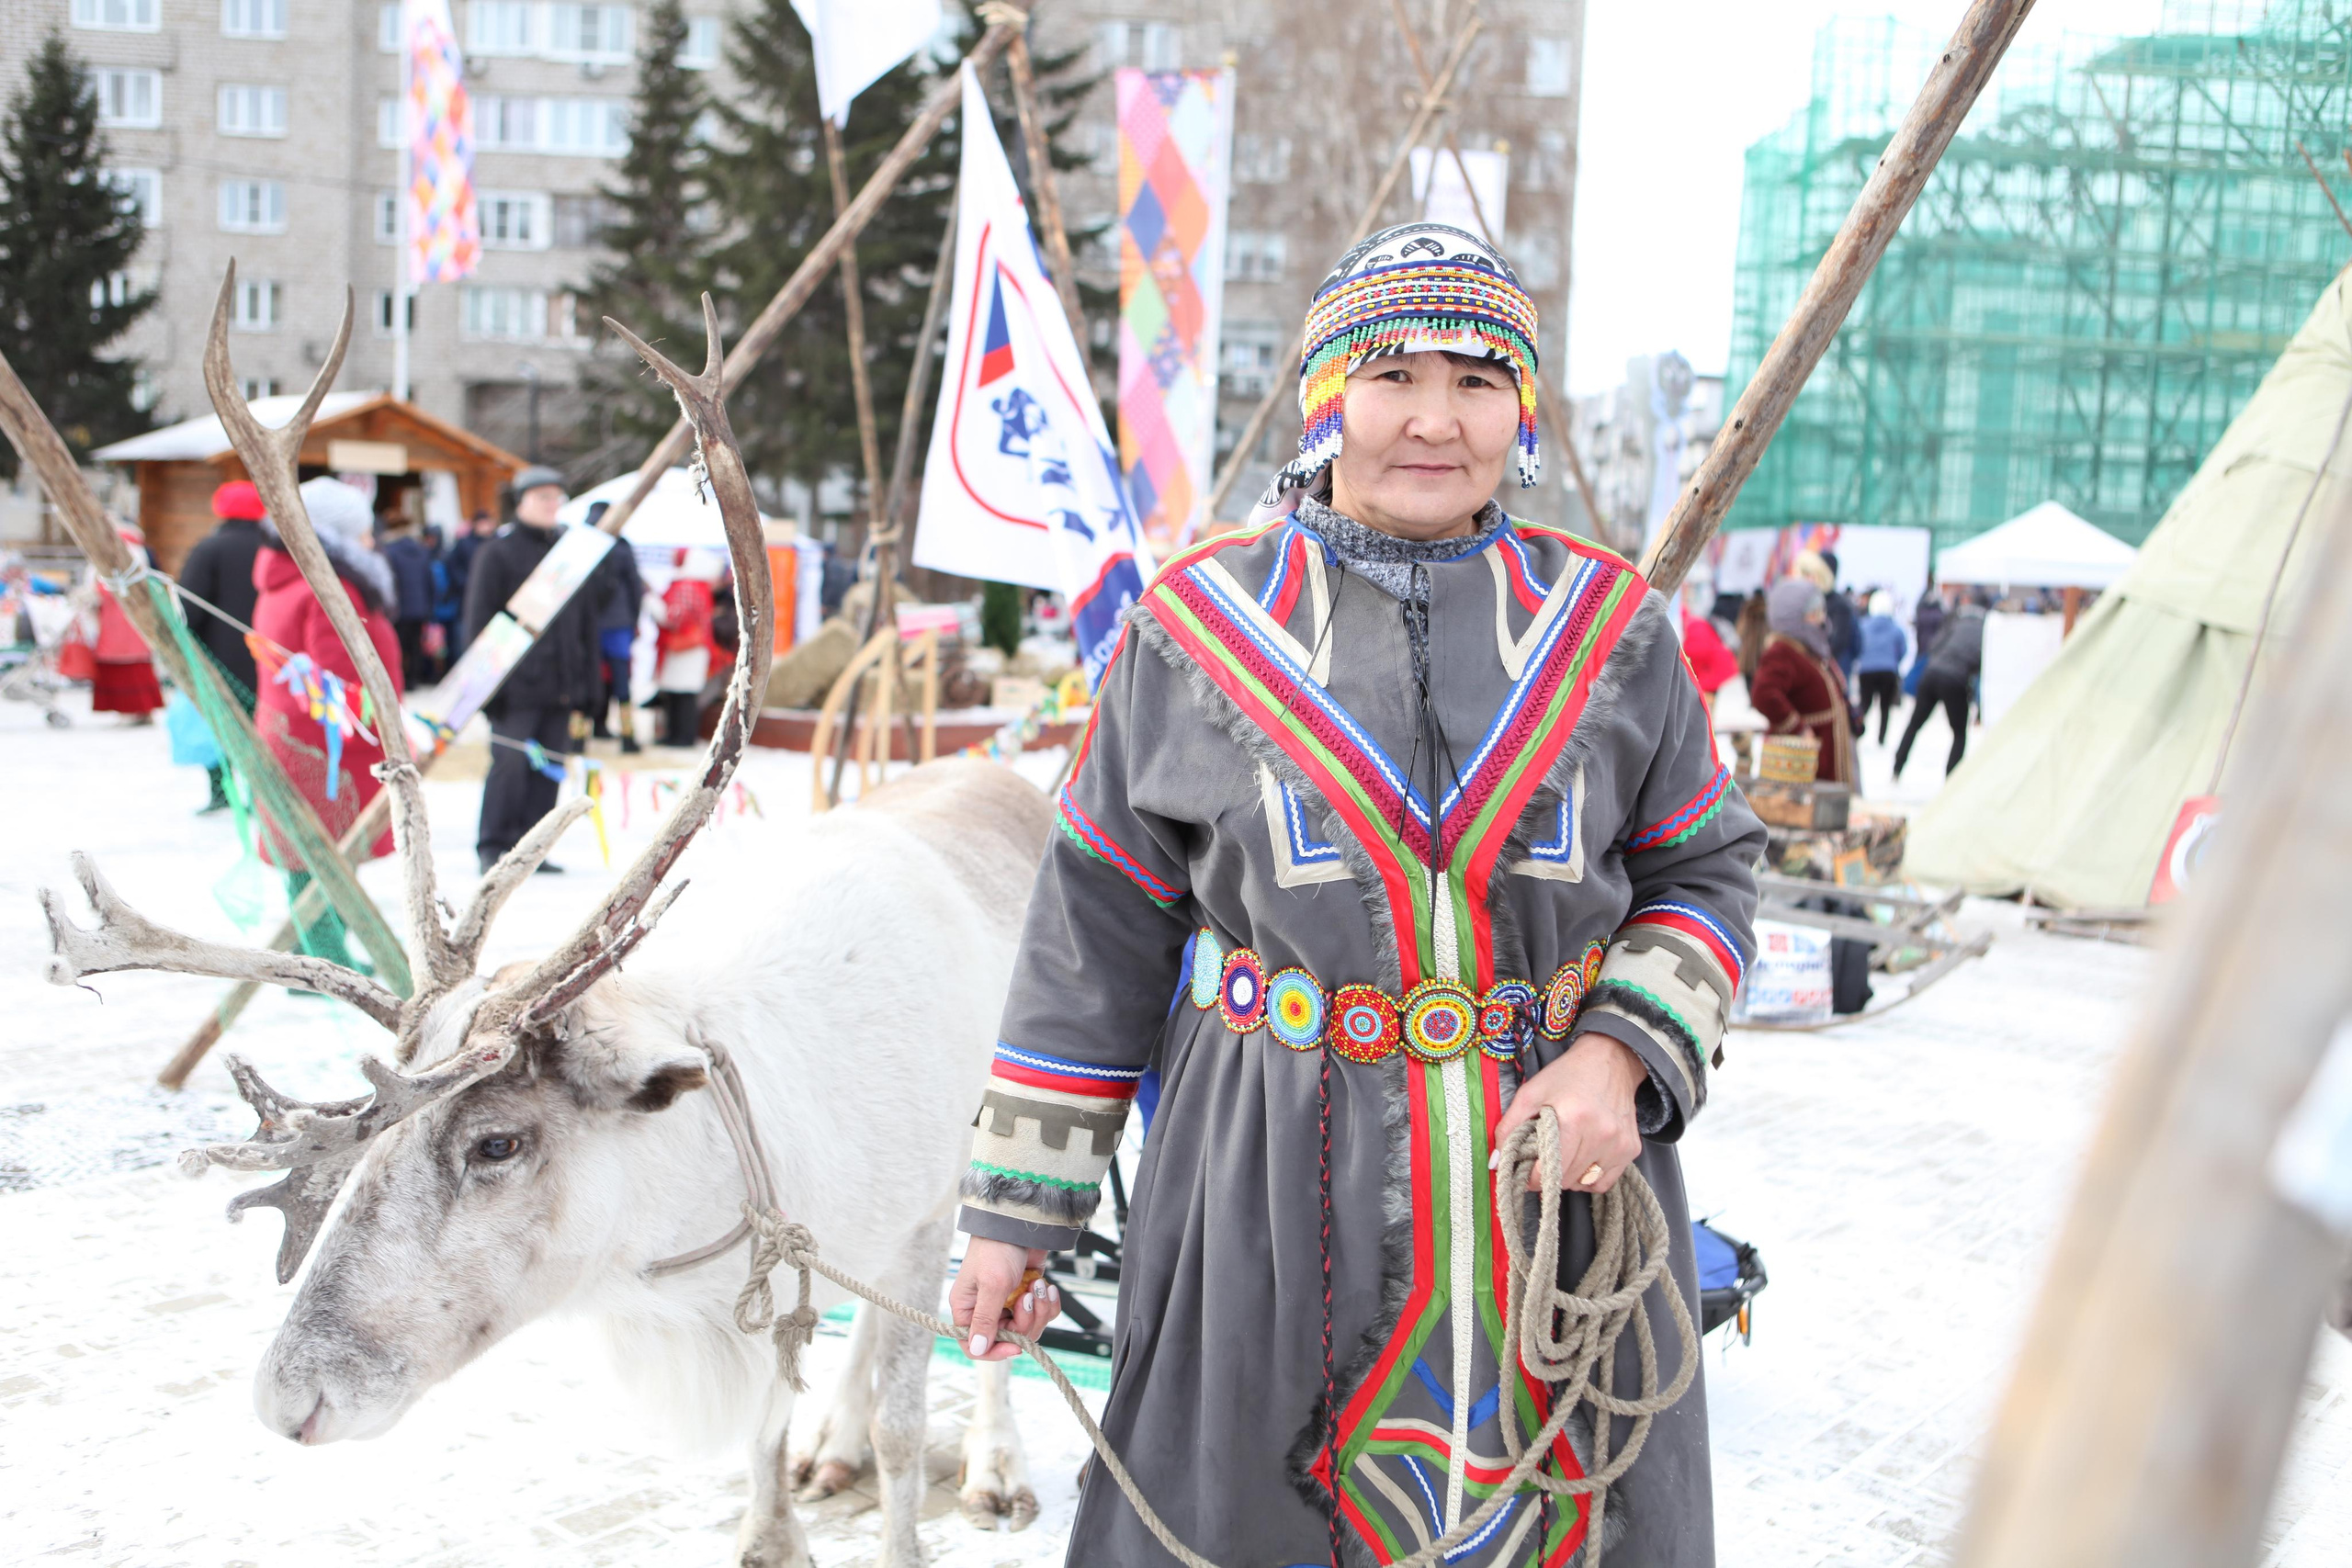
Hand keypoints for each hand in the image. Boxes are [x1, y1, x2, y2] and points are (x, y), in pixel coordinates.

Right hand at [948, 1237, 1055, 1362]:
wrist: (1021, 1223)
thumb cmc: (997, 1248)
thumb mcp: (992, 1285)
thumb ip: (985, 1320)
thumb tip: (977, 1349)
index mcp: (968, 1308)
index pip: (975, 1345)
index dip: (996, 1351)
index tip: (1015, 1346)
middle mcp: (987, 1309)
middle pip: (1008, 1338)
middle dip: (1025, 1322)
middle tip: (1028, 1299)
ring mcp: (1009, 1302)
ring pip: (1029, 1327)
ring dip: (1039, 1310)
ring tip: (1037, 1287)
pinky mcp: (1028, 1294)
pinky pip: (1042, 1313)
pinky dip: (1047, 1302)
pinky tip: (1045, 1286)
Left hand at [1494, 1032, 1645, 1194]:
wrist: (1611, 1060)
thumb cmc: (1567, 1075)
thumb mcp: (1531, 1093)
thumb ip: (1509, 1128)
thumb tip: (1495, 1163)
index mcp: (1573, 1119)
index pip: (1548, 1171)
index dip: (1531, 1177)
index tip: (1525, 1171)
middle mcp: (1601, 1134)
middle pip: (1564, 1179)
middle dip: (1548, 1174)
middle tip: (1542, 1158)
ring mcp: (1619, 1144)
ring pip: (1583, 1183)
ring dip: (1567, 1177)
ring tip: (1563, 1154)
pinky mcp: (1631, 1149)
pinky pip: (1603, 1182)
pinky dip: (1588, 1178)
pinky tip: (1581, 1159)